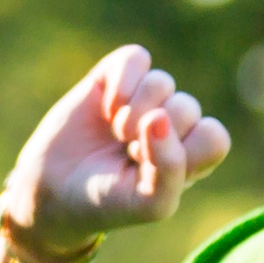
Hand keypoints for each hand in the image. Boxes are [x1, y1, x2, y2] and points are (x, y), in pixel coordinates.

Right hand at [3, 44, 232, 248]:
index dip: (181, 149)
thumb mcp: (148, 204)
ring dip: (135, 109)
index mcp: (191, 156)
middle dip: (151, 132)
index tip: (149, 168)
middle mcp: (173, 124)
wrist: (50, 192)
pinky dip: (122, 80)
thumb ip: (170, 169)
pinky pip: (136, 58)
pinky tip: (106, 106)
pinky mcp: (115, 78)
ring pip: (162, 82)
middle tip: (127, 152)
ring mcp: (145, 98)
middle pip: (188, 107)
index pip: (213, 137)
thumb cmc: (107, 203)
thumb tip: (159, 117)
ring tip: (116, 131)